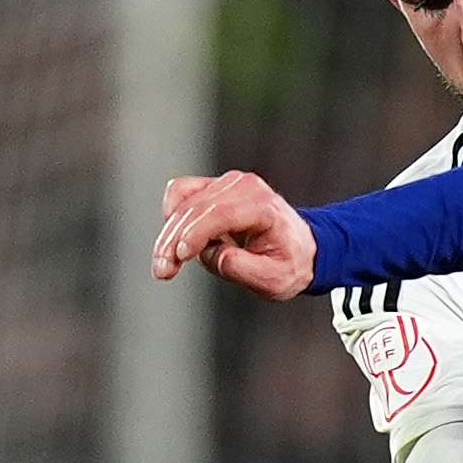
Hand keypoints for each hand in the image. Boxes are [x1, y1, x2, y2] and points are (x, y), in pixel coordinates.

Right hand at [152, 171, 316, 298]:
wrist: (300, 249)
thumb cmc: (289, 264)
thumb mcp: (274, 279)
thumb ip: (242, 268)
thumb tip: (214, 254)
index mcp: (264, 207)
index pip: (221, 213)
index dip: (196, 233)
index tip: (181, 256)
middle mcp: (244, 188)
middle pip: (196, 208)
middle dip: (173, 240)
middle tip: (163, 271)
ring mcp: (228, 184)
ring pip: (182, 200)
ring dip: (168, 232)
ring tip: (165, 264)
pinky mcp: (213, 187)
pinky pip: (181, 194)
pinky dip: (172, 217)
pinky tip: (174, 242)